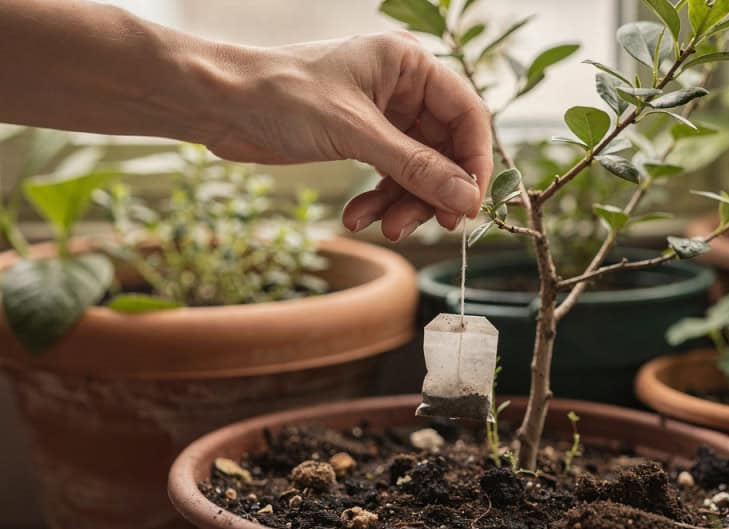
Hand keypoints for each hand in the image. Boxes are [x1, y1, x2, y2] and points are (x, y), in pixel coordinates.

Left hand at [206, 32, 492, 240]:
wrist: (218, 104)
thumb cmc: (281, 95)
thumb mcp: (355, 133)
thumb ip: (415, 167)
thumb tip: (465, 199)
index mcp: (410, 64)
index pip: (468, 115)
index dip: (474, 163)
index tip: (468, 206)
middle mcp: (403, 87)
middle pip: (444, 149)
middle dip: (433, 191)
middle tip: (427, 226)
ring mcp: (383, 115)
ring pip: (417, 169)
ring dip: (404, 203)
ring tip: (384, 227)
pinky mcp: (361, 139)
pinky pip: (388, 176)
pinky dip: (378, 200)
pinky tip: (357, 218)